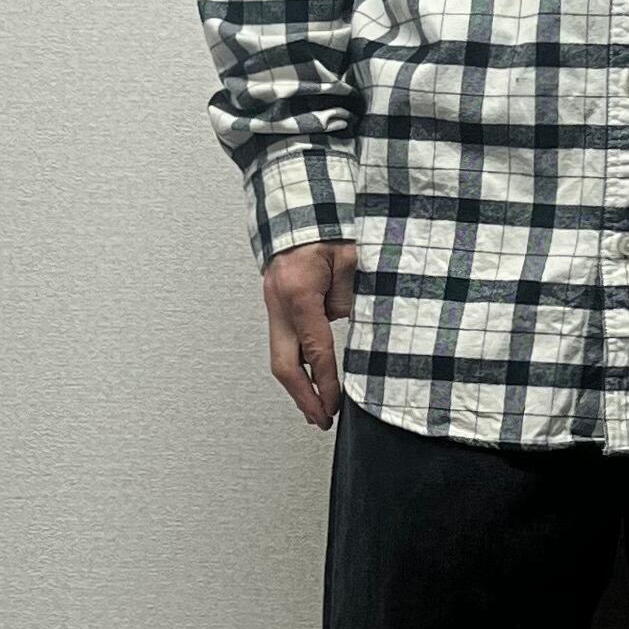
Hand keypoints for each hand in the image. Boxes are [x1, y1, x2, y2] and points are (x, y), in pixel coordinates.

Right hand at [262, 239, 355, 427]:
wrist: (297, 207)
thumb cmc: (325, 226)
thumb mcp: (351, 257)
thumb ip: (353, 295)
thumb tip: (355, 326)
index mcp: (299, 293)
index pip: (315, 350)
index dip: (327, 382)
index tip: (335, 406)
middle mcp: (279, 302)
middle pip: (284, 365)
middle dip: (303, 398)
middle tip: (320, 421)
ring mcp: (273, 304)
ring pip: (280, 357)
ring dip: (298, 387)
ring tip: (316, 410)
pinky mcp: (275, 304)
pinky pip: (283, 343)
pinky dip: (297, 366)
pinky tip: (310, 379)